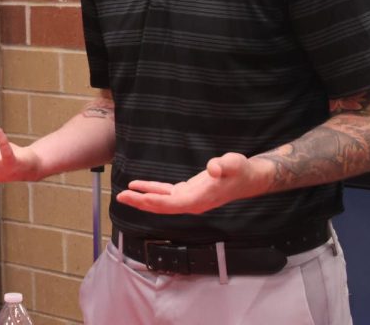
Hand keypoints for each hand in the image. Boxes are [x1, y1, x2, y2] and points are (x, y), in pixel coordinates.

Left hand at [116, 152, 269, 214]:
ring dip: (143, 198)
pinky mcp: (188, 193)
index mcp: (200, 199)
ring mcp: (189, 199)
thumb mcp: (234, 163)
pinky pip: (166, 194)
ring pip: (161, 202)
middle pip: (162, 206)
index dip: (153, 201)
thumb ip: (224, 165)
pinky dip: (152, 191)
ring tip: (124, 194)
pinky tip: (140, 188)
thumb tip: (214, 167)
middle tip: (120, 198)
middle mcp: (192, 203)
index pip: (171, 203)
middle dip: (141, 203)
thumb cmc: (241, 170)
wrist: (249, 178)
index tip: (137, 197)